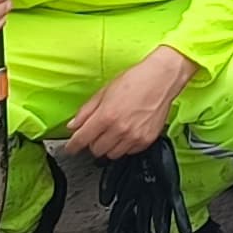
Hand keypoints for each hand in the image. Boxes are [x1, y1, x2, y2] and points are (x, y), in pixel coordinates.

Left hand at [65, 43, 194, 158]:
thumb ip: (86, 110)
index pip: (82, 139)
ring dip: (108, 146)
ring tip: (113, 132)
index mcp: (106, 116)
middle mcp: (120, 129)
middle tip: (96, 132)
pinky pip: (129, 152)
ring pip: (112, 154)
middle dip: (92, 142)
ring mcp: (134, 137)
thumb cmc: (135, 80)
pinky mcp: (146, 140)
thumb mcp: (105, 91)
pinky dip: (124, 146)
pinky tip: (127, 132)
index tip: (71, 148)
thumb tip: (73, 125)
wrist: (162, 79)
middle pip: (96, 150)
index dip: (73, 146)